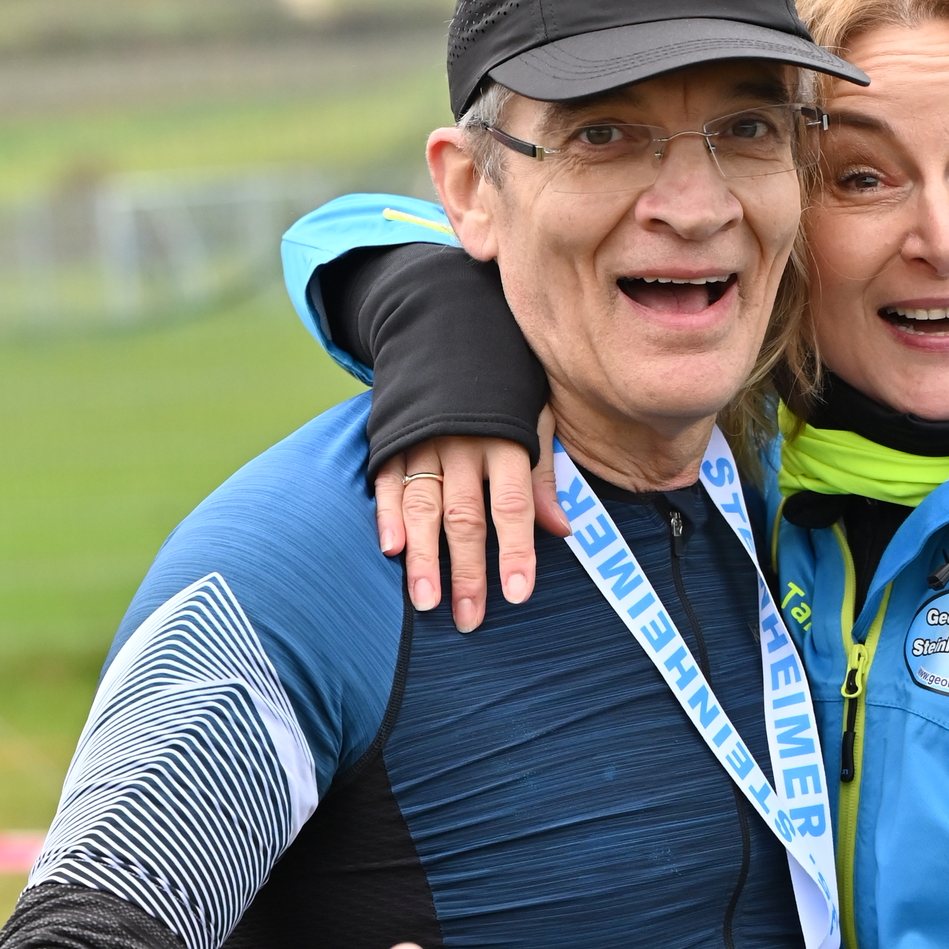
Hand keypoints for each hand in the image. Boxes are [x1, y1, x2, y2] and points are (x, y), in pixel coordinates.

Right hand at [372, 406, 568, 626]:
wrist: (449, 331)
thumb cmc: (506, 389)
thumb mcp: (537, 419)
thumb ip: (543, 477)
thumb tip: (562, 530)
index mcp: (507, 441)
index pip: (512, 505)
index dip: (516, 550)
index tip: (517, 593)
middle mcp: (464, 445)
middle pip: (466, 517)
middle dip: (467, 571)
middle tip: (468, 617)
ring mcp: (425, 443)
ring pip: (423, 507)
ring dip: (424, 557)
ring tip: (426, 601)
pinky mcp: (393, 441)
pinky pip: (388, 482)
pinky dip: (387, 516)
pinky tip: (390, 550)